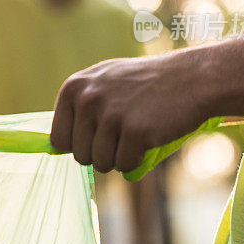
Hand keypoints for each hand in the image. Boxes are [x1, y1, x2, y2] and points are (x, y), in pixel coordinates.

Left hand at [50, 53, 212, 172]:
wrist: (190, 78)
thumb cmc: (145, 84)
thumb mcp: (103, 83)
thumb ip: (78, 108)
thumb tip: (53, 147)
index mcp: (74, 88)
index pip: (58, 140)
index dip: (79, 145)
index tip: (98, 135)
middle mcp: (87, 99)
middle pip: (80, 156)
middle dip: (101, 153)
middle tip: (123, 133)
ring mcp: (111, 115)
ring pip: (101, 163)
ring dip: (120, 157)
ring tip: (136, 132)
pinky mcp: (134, 131)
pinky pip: (125, 166)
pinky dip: (137, 160)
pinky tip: (149, 137)